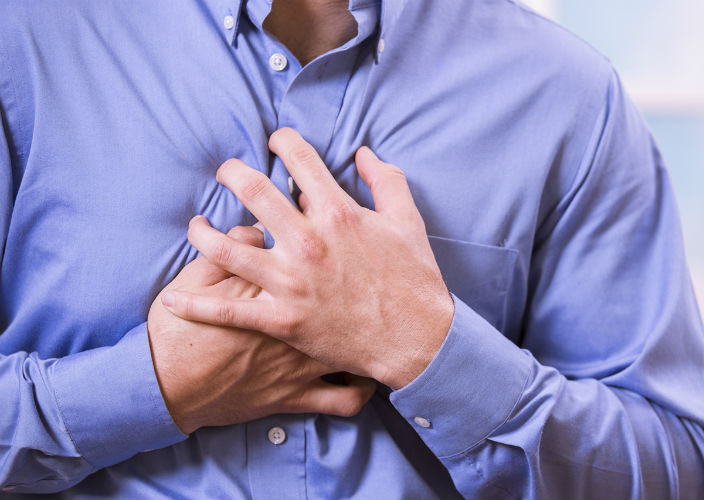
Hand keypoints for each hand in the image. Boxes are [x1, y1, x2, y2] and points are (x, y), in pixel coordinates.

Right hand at [148, 225, 375, 433]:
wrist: (165, 386)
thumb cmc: (179, 331)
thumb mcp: (197, 276)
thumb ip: (233, 246)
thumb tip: (257, 229)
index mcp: (277, 284)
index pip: (315, 251)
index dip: (320, 232)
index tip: (320, 225)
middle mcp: (301, 321)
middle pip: (345, 290)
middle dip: (355, 272)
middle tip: (355, 266)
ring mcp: (304, 361)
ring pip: (360, 344)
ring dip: (370, 332)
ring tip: (374, 318)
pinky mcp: (300, 394)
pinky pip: (347, 397)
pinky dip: (361, 389)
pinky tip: (366, 375)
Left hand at [160, 128, 453, 388]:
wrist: (417, 340)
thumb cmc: (413, 279)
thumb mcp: (408, 220)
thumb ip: (386, 179)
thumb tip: (363, 152)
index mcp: (338, 213)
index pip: (298, 159)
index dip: (281, 141)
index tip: (274, 141)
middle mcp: (308, 241)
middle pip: (251, 191)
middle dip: (231, 173)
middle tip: (225, 172)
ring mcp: (291, 282)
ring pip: (225, 249)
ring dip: (203, 232)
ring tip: (197, 226)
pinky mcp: (282, 320)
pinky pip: (227, 310)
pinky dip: (196, 304)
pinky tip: (173, 297)